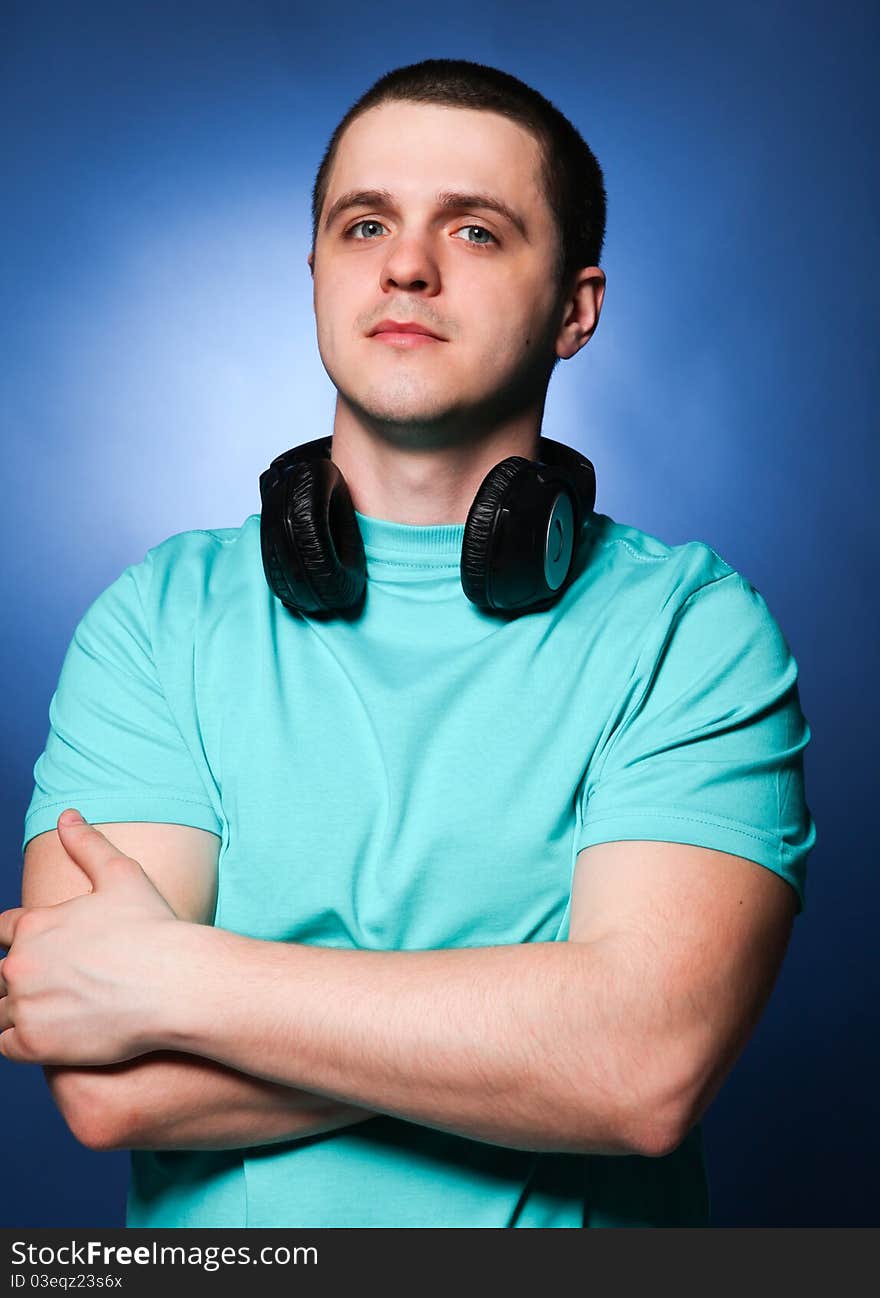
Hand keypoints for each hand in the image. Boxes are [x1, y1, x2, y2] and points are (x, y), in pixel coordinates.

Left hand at [0, 810, 181, 1064]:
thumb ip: (87, 844)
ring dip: (18, 1013)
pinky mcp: (34, 1045)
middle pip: (1, 975)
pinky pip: (5, 1047)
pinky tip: (51, 1038)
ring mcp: (25, 1006)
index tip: (42, 951)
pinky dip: (21, 1043)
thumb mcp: (121, 875)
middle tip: (54, 986)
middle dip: (20, 979)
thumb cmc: (154, 929)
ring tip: (52, 1014)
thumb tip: (66, 816)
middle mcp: (21, 964)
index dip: (19, 939)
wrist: (175, 984)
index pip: (3, 931)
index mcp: (35, 924)